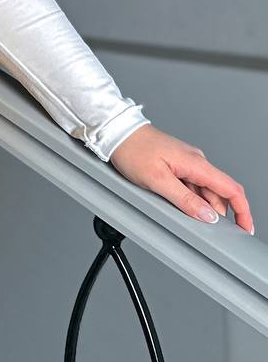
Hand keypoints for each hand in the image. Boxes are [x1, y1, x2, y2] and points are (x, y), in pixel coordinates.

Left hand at [109, 124, 253, 233]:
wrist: (116, 131)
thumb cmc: (133, 149)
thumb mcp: (157, 180)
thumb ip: (185, 200)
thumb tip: (209, 216)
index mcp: (196, 163)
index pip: (232, 189)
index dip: (243, 211)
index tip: (245, 229)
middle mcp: (195, 162)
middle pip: (218, 194)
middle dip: (215, 214)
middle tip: (202, 230)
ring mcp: (186, 163)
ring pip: (203, 191)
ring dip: (198, 206)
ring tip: (176, 212)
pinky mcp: (176, 165)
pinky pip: (190, 186)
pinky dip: (188, 198)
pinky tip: (172, 202)